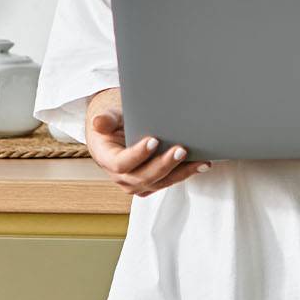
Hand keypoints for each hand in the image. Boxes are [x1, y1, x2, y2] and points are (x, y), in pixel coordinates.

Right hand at [84, 87, 209, 197]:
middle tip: (181, 149)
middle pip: (144, 176)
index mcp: (108, 160)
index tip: (153, 140)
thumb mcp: (107, 116)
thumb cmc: (112, 123)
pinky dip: (185, 173)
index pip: (122, 163)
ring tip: (199, 161)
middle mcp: (122, 177)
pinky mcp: (151, 183)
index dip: (137, 154)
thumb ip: (105, 120)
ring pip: (160, 182)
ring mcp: (137, 183)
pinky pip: (168, 181)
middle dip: (164, 164)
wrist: (115, 134)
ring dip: (181, 172)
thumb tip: (98, 122)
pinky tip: (201, 164)